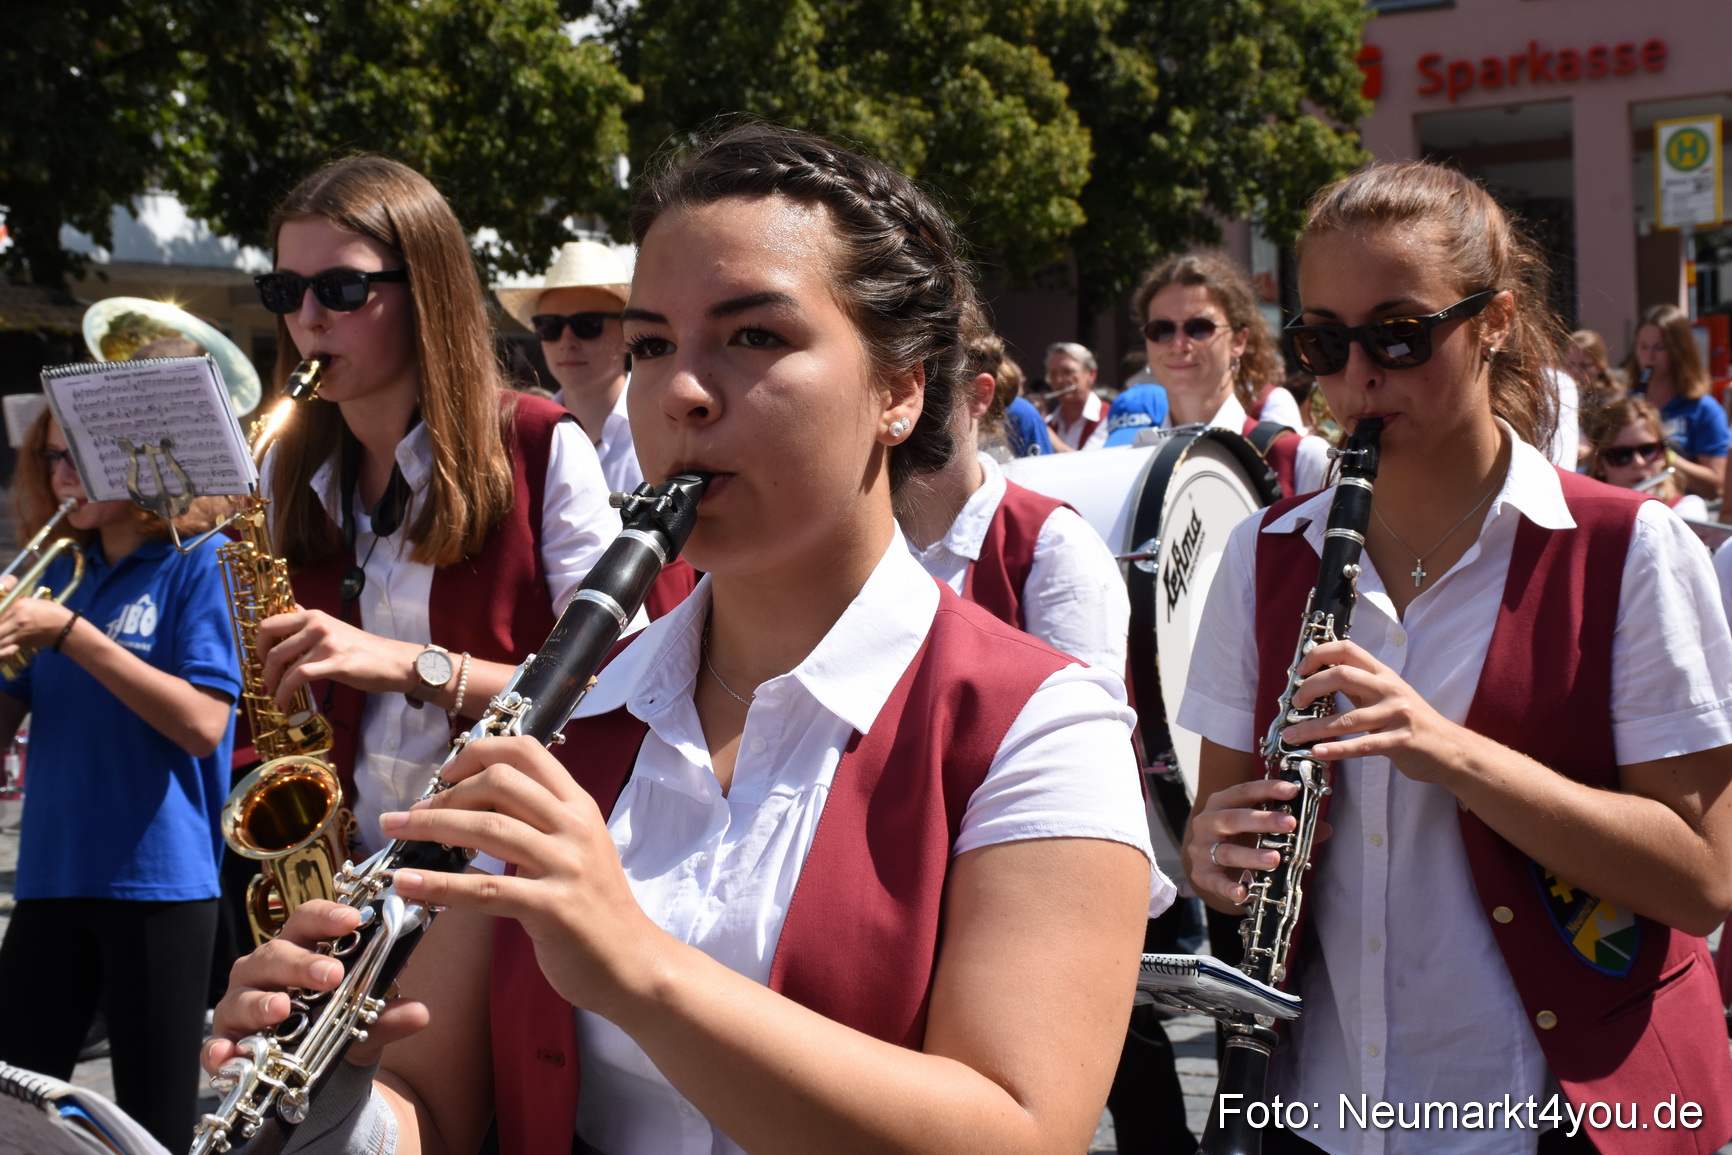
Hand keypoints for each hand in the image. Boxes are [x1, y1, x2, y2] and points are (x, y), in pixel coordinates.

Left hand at [0, 595, 75, 662]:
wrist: (66, 628)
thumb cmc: (54, 613)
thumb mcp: (35, 603)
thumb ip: (18, 605)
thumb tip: (6, 610)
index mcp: (19, 606)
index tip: (1, 622)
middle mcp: (16, 619)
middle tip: (1, 632)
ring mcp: (19, 632)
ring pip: (0, 640)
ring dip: (0, 641)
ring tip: (2, 641)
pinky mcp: (22, 643)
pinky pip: (7, 648)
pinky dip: (3, 649)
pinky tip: (3, 649)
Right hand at [204, 901, 429, 1074]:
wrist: (312, 1064)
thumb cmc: (334, 1021)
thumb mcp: (365, 1019)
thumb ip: (388, 1014)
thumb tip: (420, 1012)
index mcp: (300, 949)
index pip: (308, 919)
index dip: (327, 916)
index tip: (352, 920)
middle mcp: (264, 969)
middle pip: (275, 955)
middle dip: (301, 964)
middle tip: (331, 975)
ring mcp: (241, 1003)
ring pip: (242, 996)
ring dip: (261, 1002)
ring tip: (281, 1009)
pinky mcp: (225, 1040)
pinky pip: (216, 1045)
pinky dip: (220, 1050)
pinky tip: (229, 1058)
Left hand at [257, 609, 420, 710]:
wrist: (393, 661)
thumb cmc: (363, 649)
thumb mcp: (333, 628)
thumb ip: (310, 623)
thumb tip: (289, 615)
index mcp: (313, 616)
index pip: (269, 623)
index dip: (258, 645)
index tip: (262, 660)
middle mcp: (317, 625)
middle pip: (271, 647)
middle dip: (264, 669)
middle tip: (267, 682)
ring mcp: (326, 644)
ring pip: (284, 665)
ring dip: (275, 686)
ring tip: (277, 697)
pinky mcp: (335, 664)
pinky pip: (299, 678)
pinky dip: (286, 693)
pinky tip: (285, 704)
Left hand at [379, 736, 664, 1018]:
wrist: (633, 964)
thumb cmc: (596, 910)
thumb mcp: (576, 851)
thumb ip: (539, 825)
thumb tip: (475, 809)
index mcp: (579, 807)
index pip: (527, 751)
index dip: (479, 753)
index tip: (446, 773)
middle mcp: (574, 827)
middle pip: (501, 782)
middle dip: (447, 792)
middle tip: (414, 813)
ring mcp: (565, 866)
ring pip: (487, 829)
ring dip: (431, 826)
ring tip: (395, 831)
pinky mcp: (552, 907)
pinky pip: (485, 889)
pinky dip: (439, 884)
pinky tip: (408, 883)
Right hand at [1184, 778, 1305, 907]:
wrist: (1206, 861)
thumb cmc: (1237, 837)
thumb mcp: (1258, 827)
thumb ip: (1288, 827)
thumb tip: (1324, 828)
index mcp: (1221, 803)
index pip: (1244, 791)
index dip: (1267, 789)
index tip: (1292, 790)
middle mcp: (1207, 822)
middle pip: (1234, 818)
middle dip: (1263, 820)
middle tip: (1290, 823)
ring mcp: (1201, 849)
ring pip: (1227, 851)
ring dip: (1252, 855)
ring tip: (1275, 859)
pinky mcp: (1201, 874)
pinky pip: (1215, 881)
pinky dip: (1229, 887)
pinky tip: (1244, 892)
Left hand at [1278, 639, 1464, 784]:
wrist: (1452, 749)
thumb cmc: (1413, 723)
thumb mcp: (1388, 696)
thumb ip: (1358, 688)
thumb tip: (1319, 681)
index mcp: (1384, 675)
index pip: (1348, 649)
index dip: (1319, 654)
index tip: (1300, 671)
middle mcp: (1389, 689)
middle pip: (1342, 675)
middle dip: (1311, 687)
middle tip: (1295, 704)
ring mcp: (1396, 714)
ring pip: (1346, 718)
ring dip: (1313, 728)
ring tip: (1291, 737)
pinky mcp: (1400, 741)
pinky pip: (1362, 745)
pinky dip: (1337, 749)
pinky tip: (1318, 752)